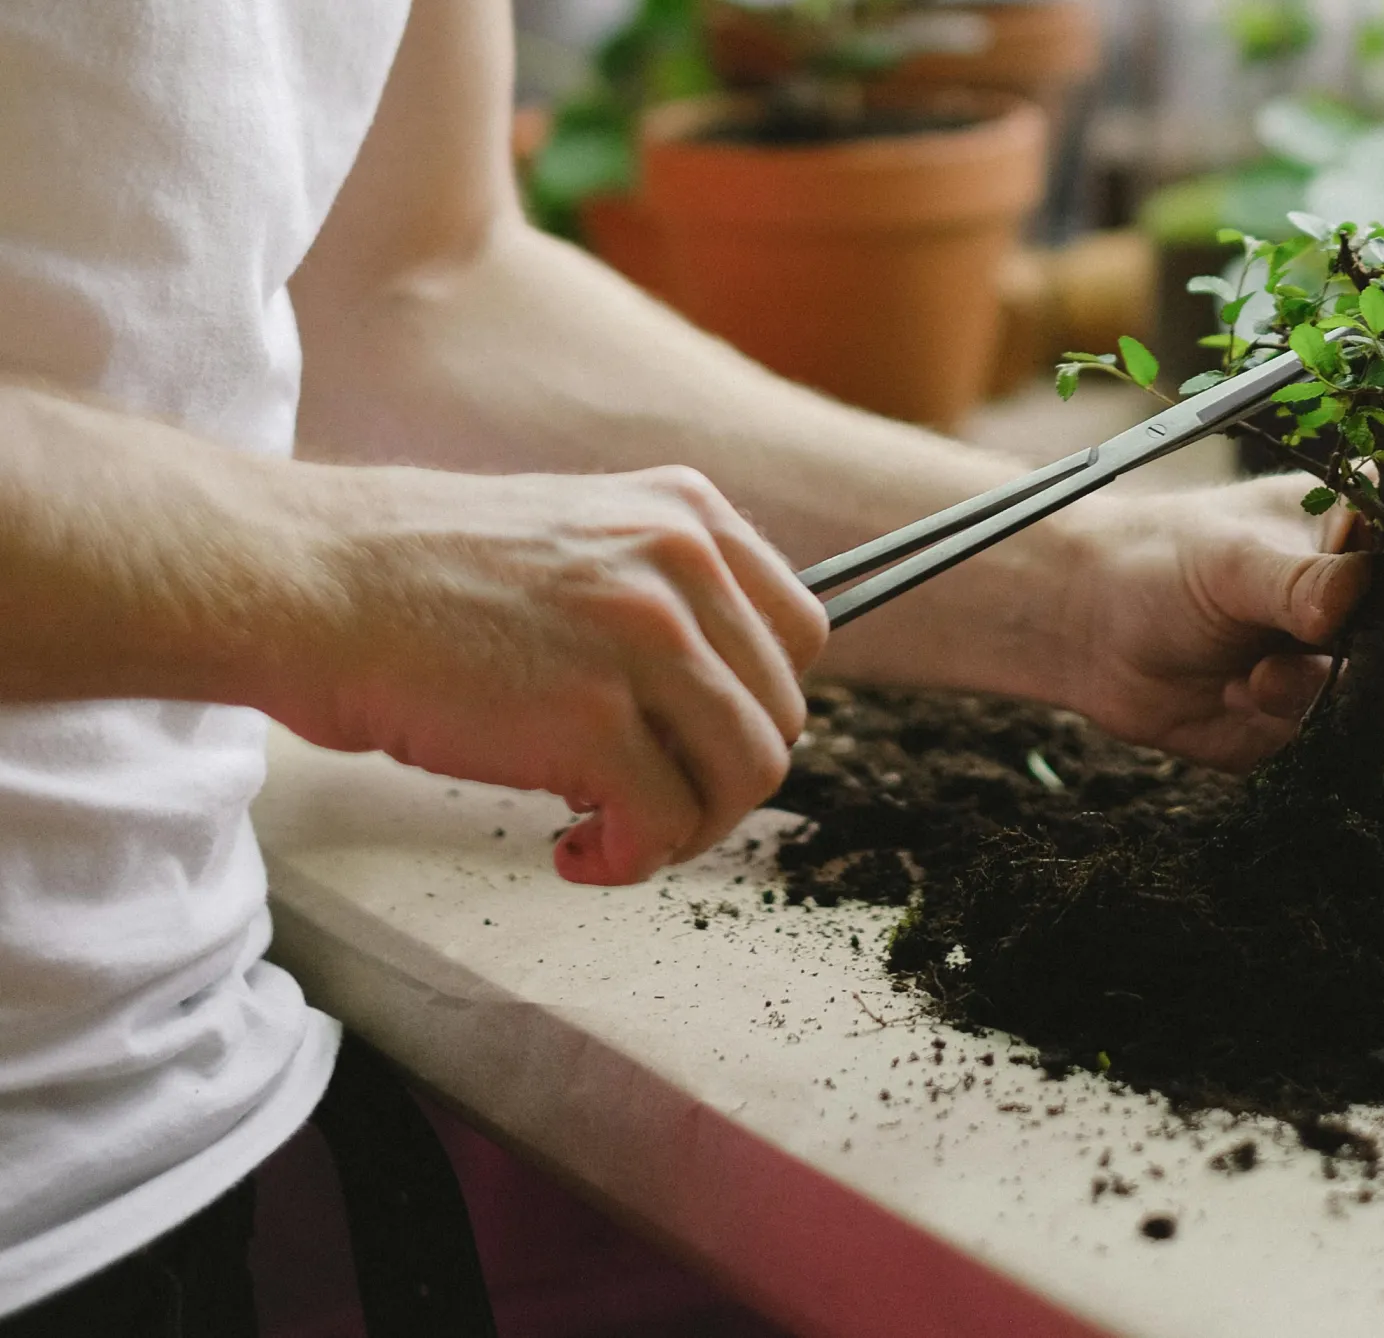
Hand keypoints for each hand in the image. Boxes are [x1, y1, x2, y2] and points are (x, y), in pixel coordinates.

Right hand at [271, 465, 826, 884]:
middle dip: (717, 779)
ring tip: (610, 831)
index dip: (753, 706)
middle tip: (643, 802)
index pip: (802, 634)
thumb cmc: (417, 578)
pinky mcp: (594, 717)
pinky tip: (573, 853)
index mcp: (690, 513)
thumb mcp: (577, 538)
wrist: (305, 582)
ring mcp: (646, 637)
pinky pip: (666, 822)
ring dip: (685, 828)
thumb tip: (722, 696)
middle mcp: (685, 562)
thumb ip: (662, 594)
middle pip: (779, 715)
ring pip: (746, 774)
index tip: (692, 741)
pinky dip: (630, 859)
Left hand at [1055, 474, 1383, 770]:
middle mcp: (1380, 591)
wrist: (1090, 632)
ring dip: (1368, 695)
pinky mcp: (1327, 720)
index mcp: (1370, 522)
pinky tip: (1245, 698)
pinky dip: (1314, 728)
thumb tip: (1353, 596)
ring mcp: (1359, 659)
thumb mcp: (1226, 560)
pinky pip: (1361, 739)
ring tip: (1268, 679)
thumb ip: (1295, 583)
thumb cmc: (1158, 564)